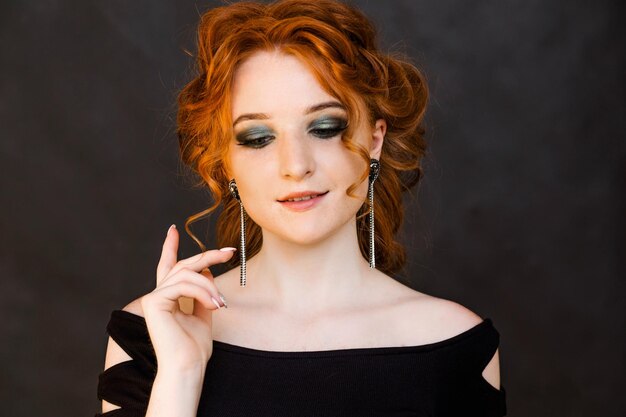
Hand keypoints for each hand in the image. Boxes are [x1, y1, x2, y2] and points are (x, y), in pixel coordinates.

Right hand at [140, 224, 234, 373]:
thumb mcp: (204, 314)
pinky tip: (214, 304)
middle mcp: (158, 296)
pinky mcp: (153, 302)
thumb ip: (204, 293)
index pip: (168, 267)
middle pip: (184, 266)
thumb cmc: (195, 348)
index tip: (173, 229)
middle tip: (229, 252)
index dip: (170, 247)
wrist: (187, 366)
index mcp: (168, 298)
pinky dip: (202, 291)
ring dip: (209, 285)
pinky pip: (183, 284)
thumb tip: (208, 271)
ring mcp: (153, 298)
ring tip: (221, 302)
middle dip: (208, 256)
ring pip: (186, 274)